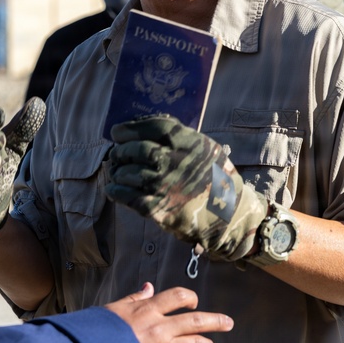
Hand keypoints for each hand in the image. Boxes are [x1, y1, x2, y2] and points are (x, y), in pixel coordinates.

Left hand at [105, 115, 266, 261]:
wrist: (229, 216)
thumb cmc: (213, 178)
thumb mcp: (205, 148)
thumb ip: (177, 135)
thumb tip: (140, 126)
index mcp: (189, 143)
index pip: (153, 127)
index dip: (130, 128)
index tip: (117, 133)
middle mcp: (175, 162)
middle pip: (135, 150)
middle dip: (121, 152)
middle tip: (116, 155)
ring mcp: (164, 185)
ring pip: (127, 173)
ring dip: (118, 172)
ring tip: (117, 172)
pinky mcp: (157, 208)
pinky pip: (126, 195)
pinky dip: (115, 190)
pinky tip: (114, 188)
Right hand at [105, 282, 232, 342]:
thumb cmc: (99, 332)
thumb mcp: (114, 308)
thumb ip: (134, 298)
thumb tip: (148, 287)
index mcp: (148, 309)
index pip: (179, 296)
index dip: (190, 298)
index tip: (193, 302)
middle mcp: (160, 328)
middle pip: (197, 321)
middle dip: (216, 321)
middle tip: (228, 322)